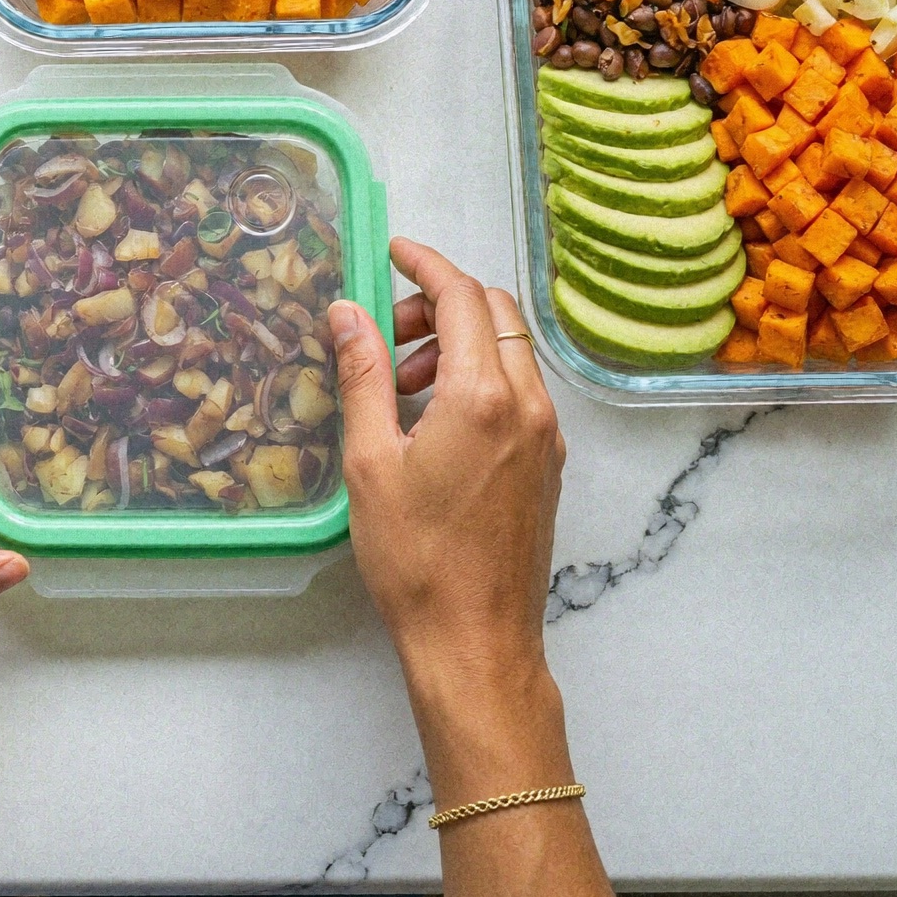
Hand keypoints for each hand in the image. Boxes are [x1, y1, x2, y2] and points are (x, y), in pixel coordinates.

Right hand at [328, 245, 622, 896]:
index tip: (392, 253)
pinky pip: (520, 390)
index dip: (426, 264)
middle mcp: (529, 406)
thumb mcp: (370, 460)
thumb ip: (363, 374)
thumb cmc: (415, 560)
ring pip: (511, 350)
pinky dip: (478, 376)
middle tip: (387, 324)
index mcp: (484, 397)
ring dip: (458, 340)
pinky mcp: (548, 465)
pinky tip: (432, 416)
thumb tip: (347, 312)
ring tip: (400, 379)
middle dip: (441, 300)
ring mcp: (547, 437)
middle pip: (495, 313)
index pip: (463, 297)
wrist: (476, 643)